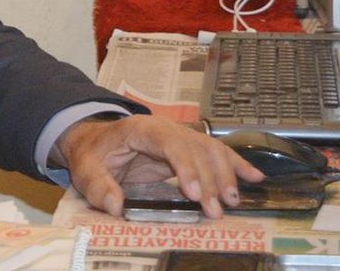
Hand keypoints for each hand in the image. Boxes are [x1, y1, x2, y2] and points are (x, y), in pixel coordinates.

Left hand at [56, 114, 264, 218]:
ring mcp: (179, 136)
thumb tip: (115, 205)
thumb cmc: (92, 155)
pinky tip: (255, 177)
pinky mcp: (187, 148)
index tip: (193, 194)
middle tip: (214, 210)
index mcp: (140, 130)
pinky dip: (236, 163)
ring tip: (232, 201)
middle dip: (208, 179)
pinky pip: (215, 152)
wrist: (94, 141)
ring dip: (225, 174)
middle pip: (195, 149)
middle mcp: (165, 129)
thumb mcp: (85, 170)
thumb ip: (98, 187)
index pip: (169, 144)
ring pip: (210, 150)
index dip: (185, 167)